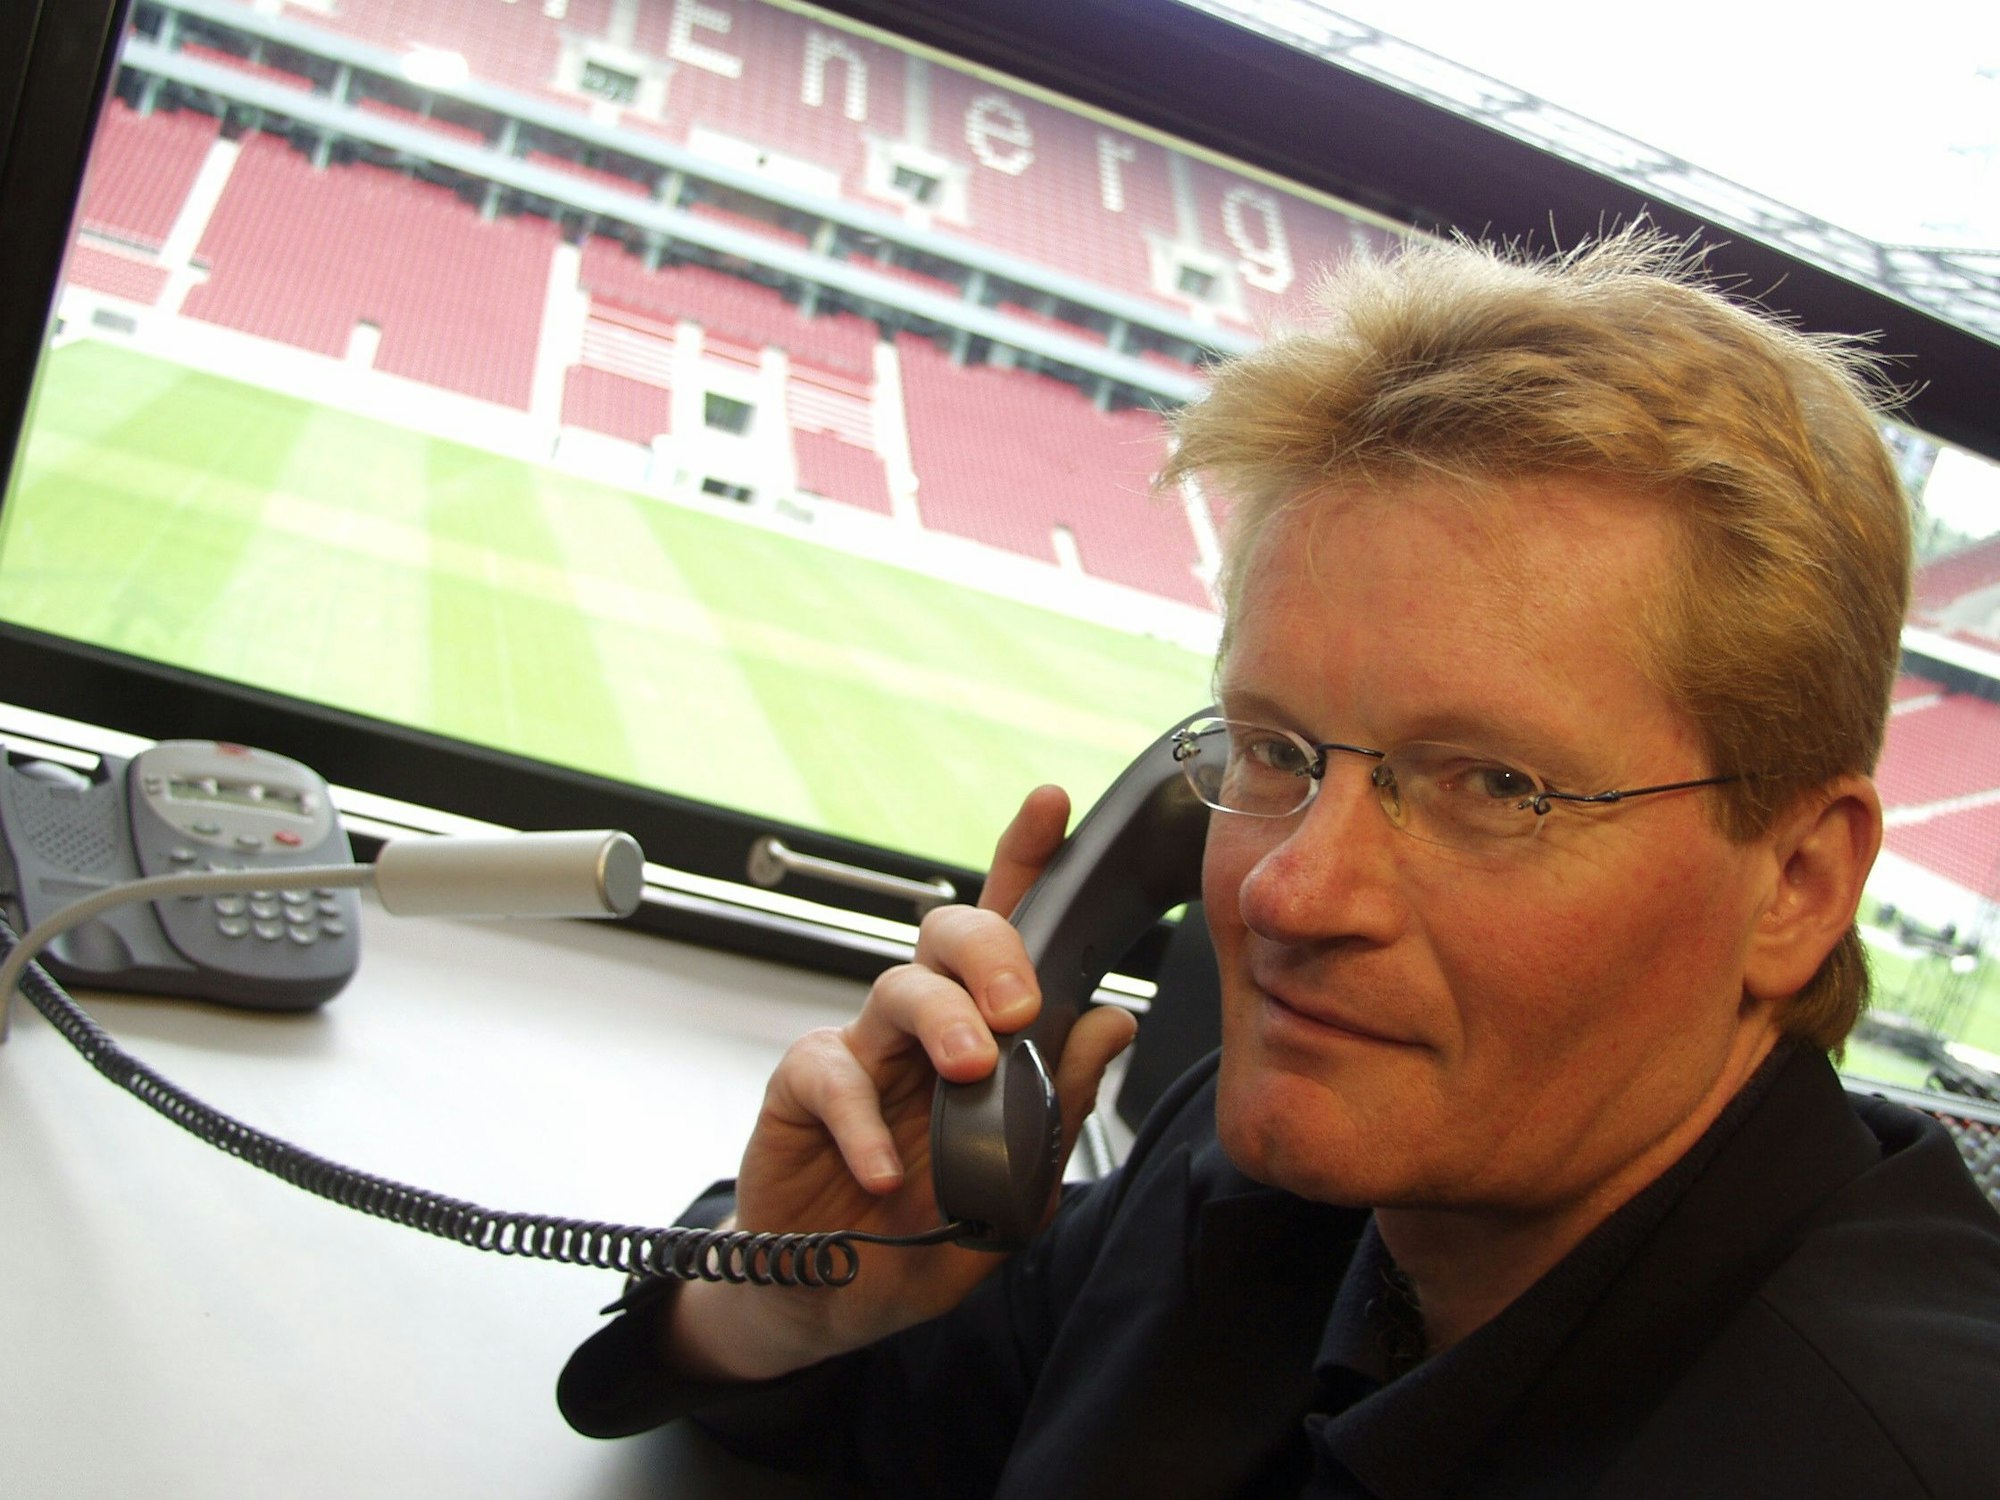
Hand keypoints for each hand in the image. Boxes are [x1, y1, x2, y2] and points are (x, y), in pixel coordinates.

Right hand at [667, 785, 1139, 1380]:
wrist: (836, 1297)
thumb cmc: (926, 1231)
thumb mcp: (1017, 1184)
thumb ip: (1061, 1106)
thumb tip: (1115, 1023)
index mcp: (980, 1031)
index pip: (1007, 930)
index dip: (1025, 858)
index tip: (1050, 803)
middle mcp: (921, 1026)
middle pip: (948, 936)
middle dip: (991, 950)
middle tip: (1021, 1008)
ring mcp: (859, 1051)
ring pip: (897, 986)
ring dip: (942, 1021)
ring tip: (970, 1071)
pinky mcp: (800, 1092)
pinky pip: (829, 1074)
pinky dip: (861, 1122)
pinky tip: (887, 1170)